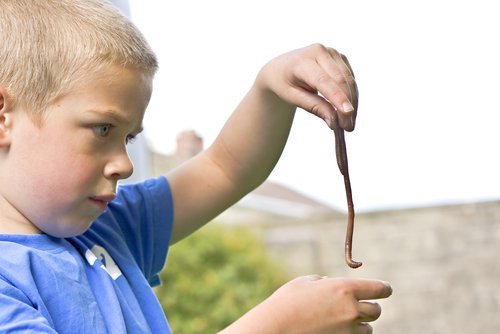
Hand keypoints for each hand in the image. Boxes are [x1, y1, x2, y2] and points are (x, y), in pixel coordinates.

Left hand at [255, 43, 357, 130]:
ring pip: (349, 80)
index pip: (323, 81)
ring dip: (352, 103)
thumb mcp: (292, 97)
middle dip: (347, 105)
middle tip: (348, 128)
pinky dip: (351, 96)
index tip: (348, 114)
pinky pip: (350, 79)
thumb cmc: (284, 83)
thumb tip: (334, 121)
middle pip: (340, 80)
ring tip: (348, 124)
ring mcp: (332, 52)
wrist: (281, 67)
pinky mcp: (340, 58)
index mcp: (302, 61)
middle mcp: (319, 51)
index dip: (337, 97)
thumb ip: (313, 107)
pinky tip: (347, 110)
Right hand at [264, 275, 391, 333]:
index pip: (379, 289)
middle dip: (370, 307)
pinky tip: (338, 329)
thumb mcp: (306, 282)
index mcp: (345, 289)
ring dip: (360, 323)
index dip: (384, 289)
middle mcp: (351, 310)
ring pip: (368, 328)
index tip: (384, 290)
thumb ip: (325, 281)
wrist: (275, 328)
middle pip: (376, 311)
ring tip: (342, 319)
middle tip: (360, 305)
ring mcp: (348, 330)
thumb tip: (331, 282)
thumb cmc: (287, 302)